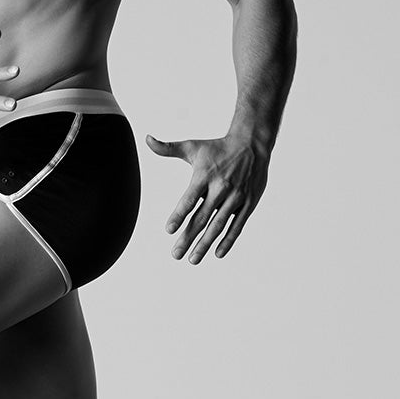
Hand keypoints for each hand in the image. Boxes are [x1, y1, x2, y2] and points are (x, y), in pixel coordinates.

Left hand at [146, 132, 269, 262]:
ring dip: (205, 244)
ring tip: (193, 259)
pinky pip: (237, 226)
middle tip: (175, 254)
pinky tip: (217, 253)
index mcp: (205, 175)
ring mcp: (236, 197)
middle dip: (188, 238)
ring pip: (218, 225)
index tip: (168, 230)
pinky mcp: (248, 203)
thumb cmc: (218, 148)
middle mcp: (221, 187)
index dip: (179, 215)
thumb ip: (168, 148)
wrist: (252, 144)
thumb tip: (147, 139)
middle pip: (202, 218)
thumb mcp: (193, 146)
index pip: (189, 199)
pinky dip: (228, 240)